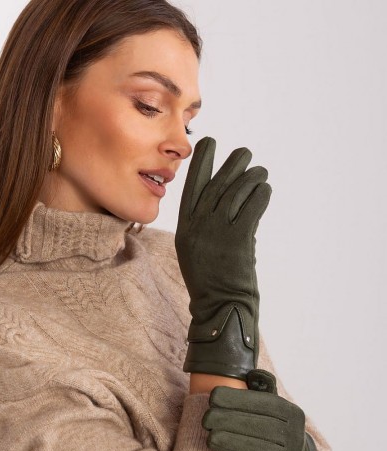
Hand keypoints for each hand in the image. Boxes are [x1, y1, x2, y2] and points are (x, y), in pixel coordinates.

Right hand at [175, 137, 271, 379]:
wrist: (219, 307)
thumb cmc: (209, 281)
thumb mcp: (195, 249)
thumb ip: (204, 224)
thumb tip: (227, 196)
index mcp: (185, 229)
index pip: (192, 187)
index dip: (201, 162)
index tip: (209, 142)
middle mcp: (199, 227)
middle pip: (217, 185)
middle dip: (232, 165)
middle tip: (245, 153)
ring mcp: (217, 233)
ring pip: (236, 194)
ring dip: (251, 178)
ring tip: (260, 171)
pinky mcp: (238, 241)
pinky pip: (252, 209)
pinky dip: (260, 195)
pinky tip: (265, 189)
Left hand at [201, 369, 317, 450]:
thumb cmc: (271, 429)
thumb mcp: (272, 407)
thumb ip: (262, 389)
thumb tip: (253, 373)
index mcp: (291, 413)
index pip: (265, 403)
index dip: (237, 399)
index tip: (212, 396)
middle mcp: (295, 436)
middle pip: (261, 427)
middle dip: (230, 421)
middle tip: (205, 419)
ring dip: (234, 444)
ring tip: (210, 439)